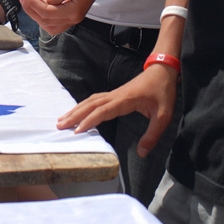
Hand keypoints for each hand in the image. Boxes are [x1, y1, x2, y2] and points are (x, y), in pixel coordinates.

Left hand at [21, 0, 105, 34]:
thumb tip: (44, 2)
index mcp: (73, 12)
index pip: (47, 13)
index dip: (33, 4)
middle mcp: (73, 19)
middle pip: (46, 22)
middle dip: (32, 11)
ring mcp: (73, 18)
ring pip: (50, 25)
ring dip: (37, 15)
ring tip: (28, 2)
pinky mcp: (72, 13)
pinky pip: (55, 21)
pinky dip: (44, 15)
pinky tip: (40, 3)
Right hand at [56, 63, 178, 157]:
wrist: (163, 70)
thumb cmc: (163, 92)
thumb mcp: (163, 116)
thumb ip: (152, 135)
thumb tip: (141, 153)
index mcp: (125, 100)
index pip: (103, 111)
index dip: (89, 120)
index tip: (77, 131)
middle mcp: (116, 95)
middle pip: (91, 104)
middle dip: (75, 114)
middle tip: (60, 125)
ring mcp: (114, 93)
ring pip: (91, 100)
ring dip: (76, 109)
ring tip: (63, 119)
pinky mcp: (116, 94)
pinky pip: (96, 99)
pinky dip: (84, 105)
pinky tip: (78, 111)